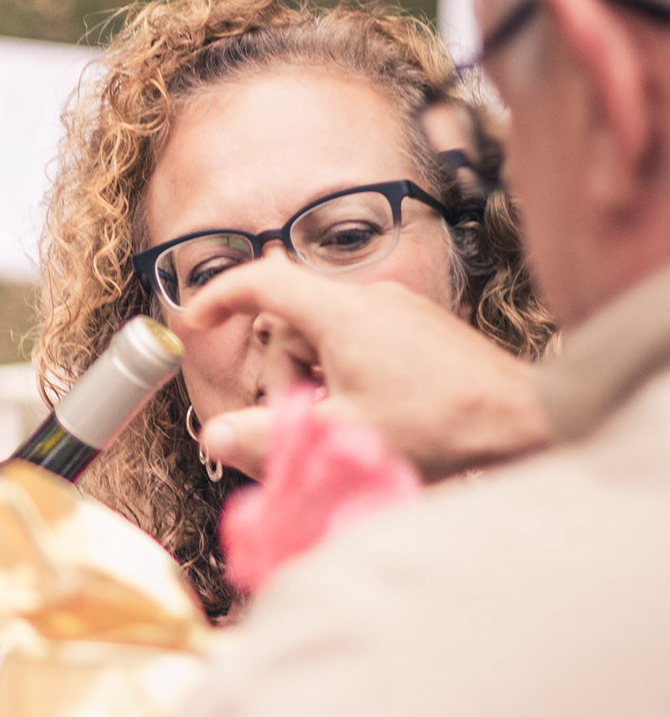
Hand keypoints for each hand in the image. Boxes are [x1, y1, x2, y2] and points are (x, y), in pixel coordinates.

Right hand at [196, 256, 550, 482]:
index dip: (221, 296)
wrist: (522, 419)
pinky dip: (346, 378)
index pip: (264, 279)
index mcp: (341, 313)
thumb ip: (268, 436)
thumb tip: (213, 436)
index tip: (195, 321)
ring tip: (344, 426)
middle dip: (284, 378)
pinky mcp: (418, 330)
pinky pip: (359, 345)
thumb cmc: (439, 424)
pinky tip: (371, 416)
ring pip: (325, 340)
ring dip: (317, 384)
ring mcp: (397, 312)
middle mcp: (368, 299)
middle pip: (293, 326)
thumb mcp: (341, 436)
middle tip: (301, 425)